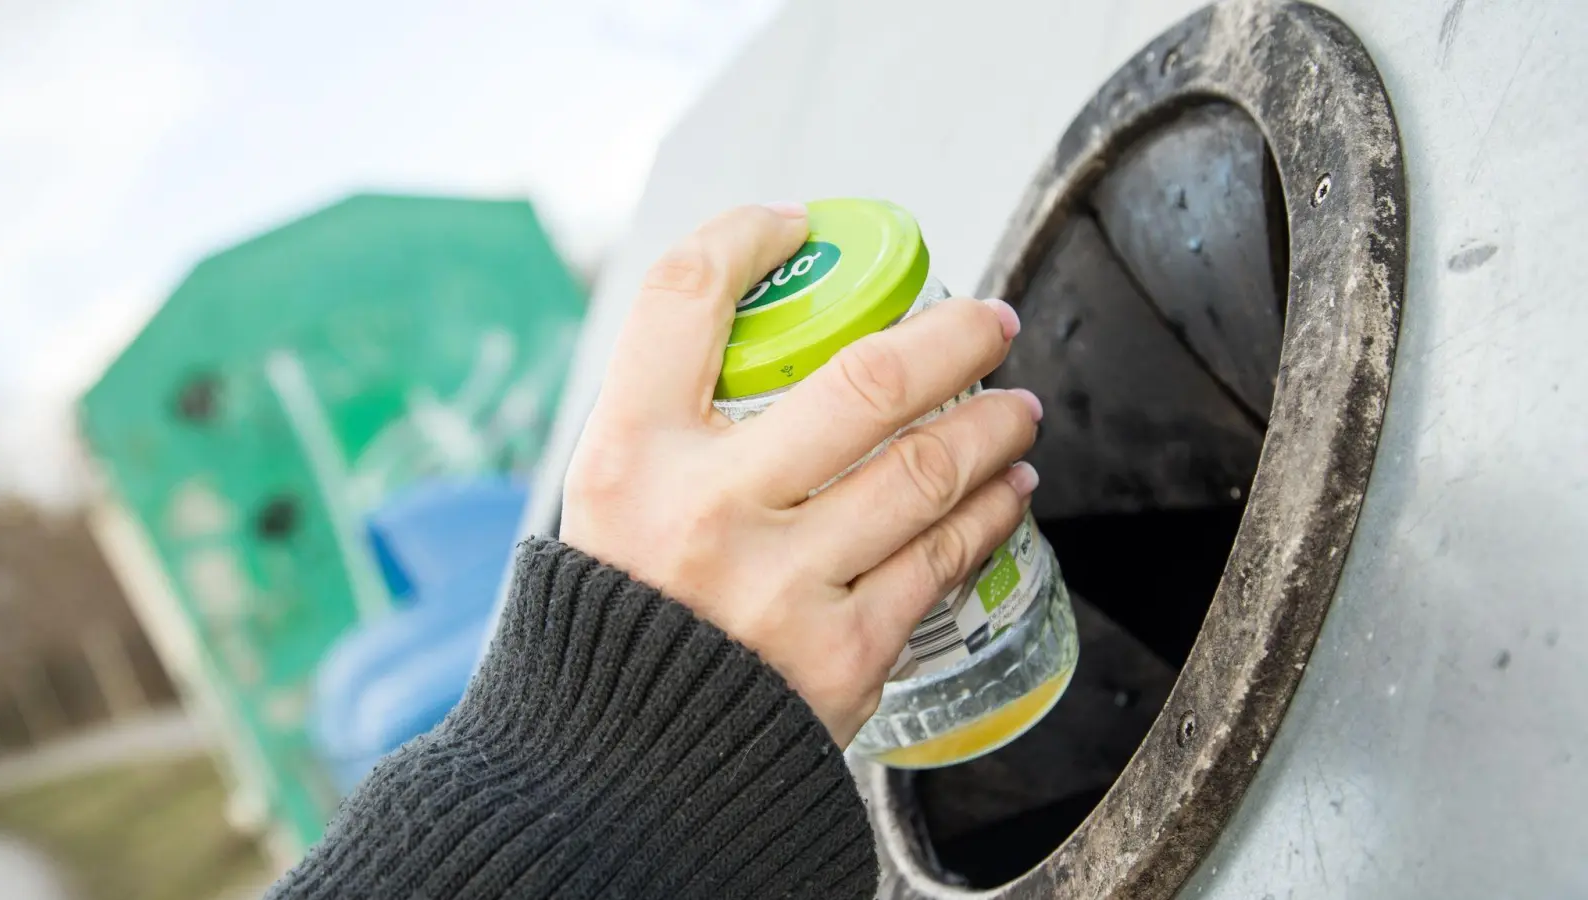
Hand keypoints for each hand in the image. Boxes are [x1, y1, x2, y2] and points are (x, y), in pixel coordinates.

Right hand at [560, 203, 1041, 745]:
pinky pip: (943, 558)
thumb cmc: (625, 614)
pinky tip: (1007, 489)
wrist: (622, 771)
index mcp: (628, 455)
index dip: (746, 235)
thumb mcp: (605, 503)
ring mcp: (781, 585)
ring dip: (995, 423)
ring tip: (1015, 408)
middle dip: (954, 333)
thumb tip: (762, 329)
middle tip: (989, 320)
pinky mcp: (843, 654)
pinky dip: (991, 510)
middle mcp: (704, 510)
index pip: (681, 296)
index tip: (796, 227)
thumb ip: (667, 422)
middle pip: (866, 378)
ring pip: (929, 468)